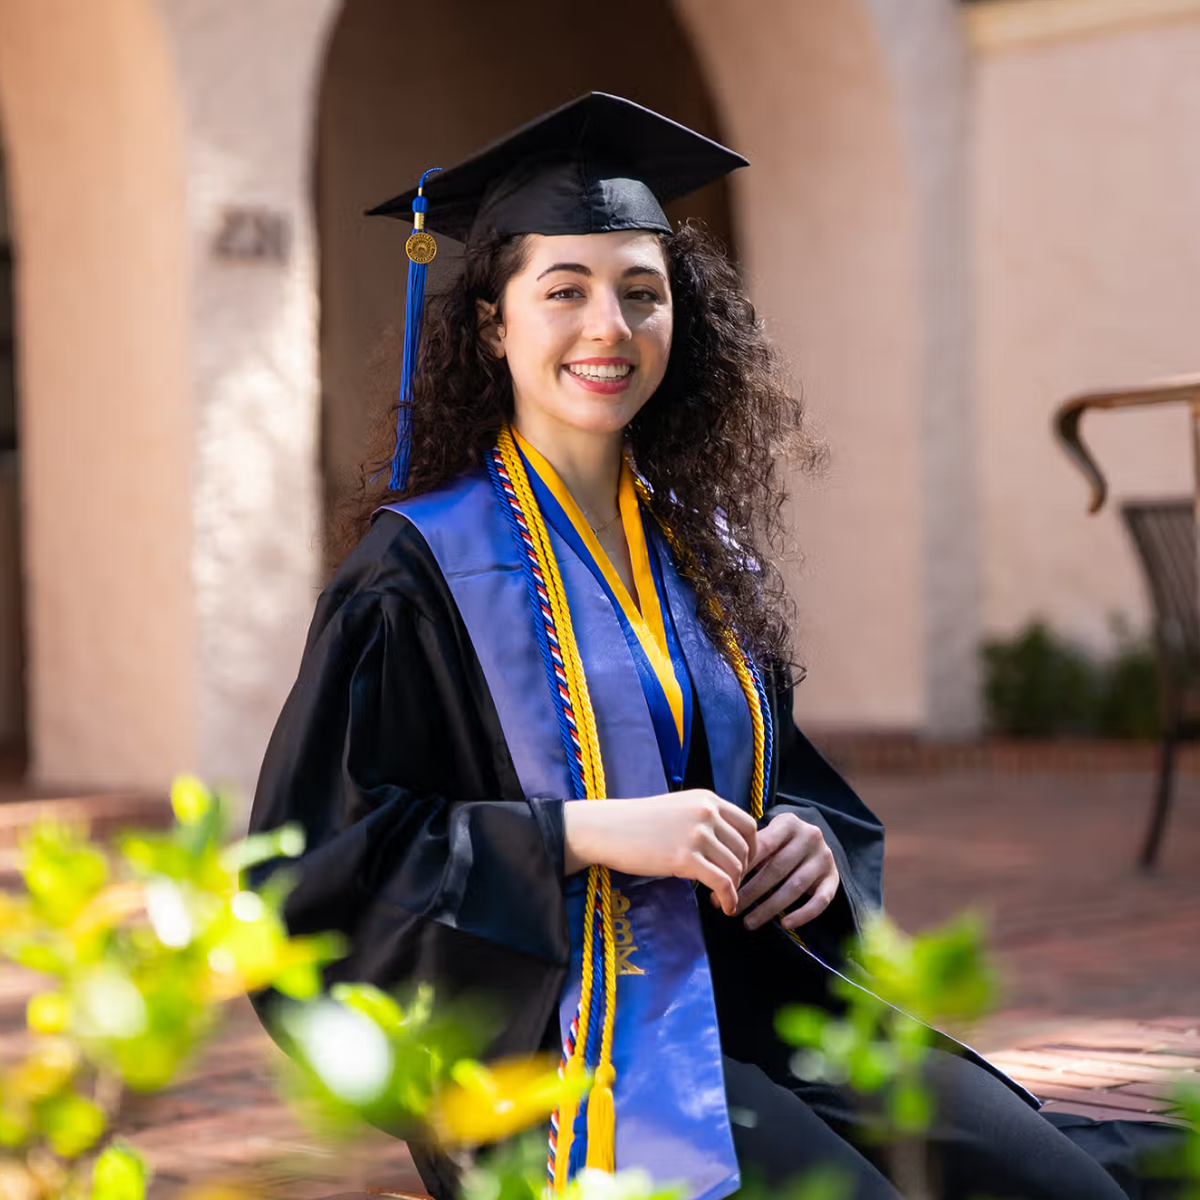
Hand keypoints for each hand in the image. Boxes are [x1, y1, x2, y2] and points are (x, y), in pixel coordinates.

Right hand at [562, 790, 757, 916]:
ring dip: (734, 887)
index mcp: (707, 799)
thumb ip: (704, 819)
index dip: (752, 849)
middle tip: (730, 886)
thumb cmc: (638, 822)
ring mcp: (697, 834)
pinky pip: (721, 883)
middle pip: (744, 849)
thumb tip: (727, 844)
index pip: (748, 825)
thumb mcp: (678, 809)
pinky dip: (728, 898)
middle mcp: (706, 813)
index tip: (744, 865)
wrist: (607, 828)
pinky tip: (723, 906)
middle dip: (742, 872)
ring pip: (735, 867)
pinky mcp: (686, 858)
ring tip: (723, 898)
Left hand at [731, 812, 838, 930]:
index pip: (763, 846)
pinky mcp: (833, 878)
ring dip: (770, 908)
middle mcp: (810, 837)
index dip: (743, 867)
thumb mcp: (769, 835)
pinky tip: (785, 924)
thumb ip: (750, 852)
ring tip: (749, 922)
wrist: (815, 839)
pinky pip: (820, 900)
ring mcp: (824, 858)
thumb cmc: (782, 841)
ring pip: (795, 887)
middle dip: (752, 892)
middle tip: (732, 908)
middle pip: (777, 869)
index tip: (724, 884)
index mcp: (789, 823)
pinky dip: (802, 914)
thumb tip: (717, 883)